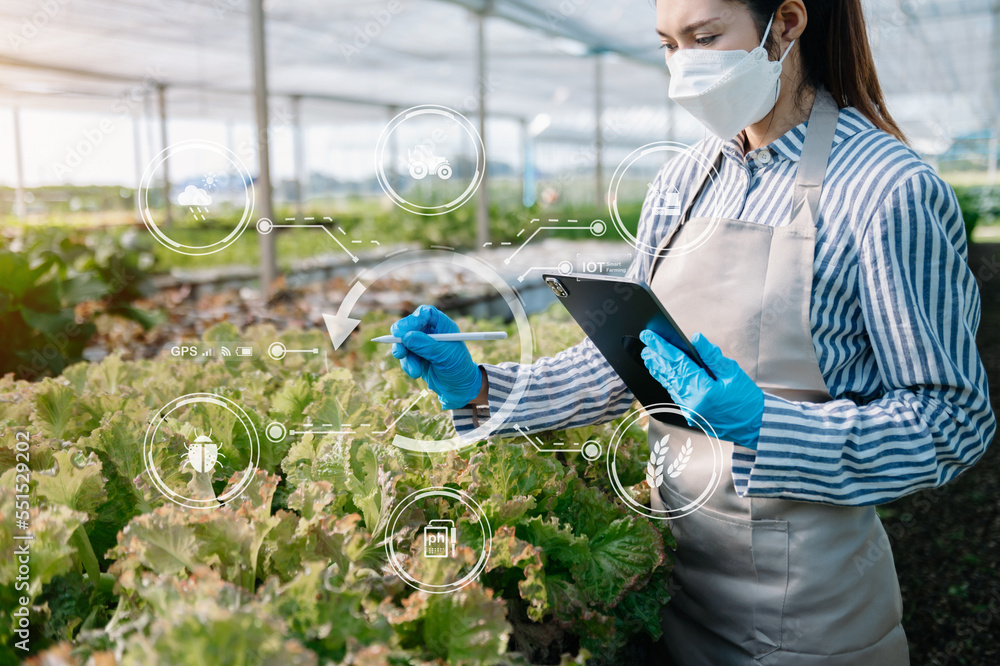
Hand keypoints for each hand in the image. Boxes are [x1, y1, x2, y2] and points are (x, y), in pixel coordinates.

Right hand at [390, 305, 483, 409]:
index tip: (401, 332)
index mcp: (442, 325)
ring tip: (416, 371)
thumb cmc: (458, 368)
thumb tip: (406, 336)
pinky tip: (417, 373)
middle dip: (401, 339)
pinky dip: (407, 365)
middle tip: (399, 352)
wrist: (459, 388)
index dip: (412, 320)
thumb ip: (425, 345)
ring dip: (406, 358)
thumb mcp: (444, 356)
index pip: (425, 313)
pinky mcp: (416, 356)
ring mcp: (422, 343)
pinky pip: (404, 356)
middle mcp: (431, 331)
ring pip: (403, 343)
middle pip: (409, 326)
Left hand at [639, 329, 763, 448]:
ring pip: (669, 385)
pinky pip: (675, 395)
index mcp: (704, 390)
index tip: (650, 336)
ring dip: (658, 370)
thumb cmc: (747, 399)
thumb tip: (695, 338)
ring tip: (649, 357)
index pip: (677, 363)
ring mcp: (690, 411)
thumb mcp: (733, 372)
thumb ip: (711, 355)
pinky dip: (667, 382)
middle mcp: (692, 402)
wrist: (754, 426)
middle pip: (669, 374)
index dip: (661, 348)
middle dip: (655, 357)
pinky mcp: (691, 415)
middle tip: (645, 344)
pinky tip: (663, 374)